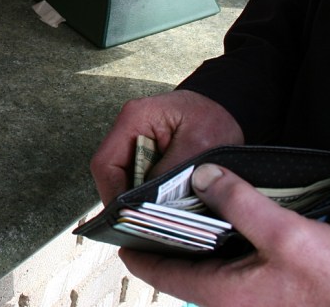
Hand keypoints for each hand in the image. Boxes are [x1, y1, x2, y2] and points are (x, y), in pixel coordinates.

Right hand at [91, 89, 243, 203]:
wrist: (224, 107)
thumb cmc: (213, 118)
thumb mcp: (198, 146)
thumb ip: (171, 173)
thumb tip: (149, 203)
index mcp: (134, 119)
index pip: (105, 164)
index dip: (112, 194)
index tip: (127, 218)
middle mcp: (127, 129)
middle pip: (111, 174)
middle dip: (126, 200)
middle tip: (146, 223)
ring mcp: (133, 141)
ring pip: (123, 179)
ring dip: (138, 198)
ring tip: (157, 216)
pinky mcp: (143, 152)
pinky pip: (136, 179)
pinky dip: (148, 194)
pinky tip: (162, 204)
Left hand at [121, 164, 329, 306]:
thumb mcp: (283, 231)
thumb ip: (238, 201)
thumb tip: (200, 175)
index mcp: (218, 291)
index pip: (155, 270)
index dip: (132, 244)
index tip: (116, 220)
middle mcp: (223, 301)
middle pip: (174, 266)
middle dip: (158, 237)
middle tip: (144, 203)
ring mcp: (241, 299)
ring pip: (198, 265)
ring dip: (186, 238)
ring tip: (173, 204)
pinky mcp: (259, 292)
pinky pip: (222, 267)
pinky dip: (211, 244)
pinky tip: (217, 220)